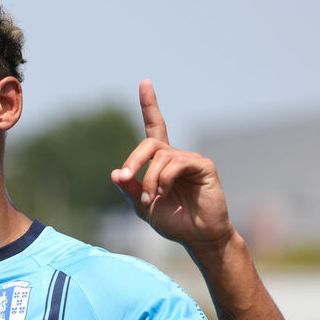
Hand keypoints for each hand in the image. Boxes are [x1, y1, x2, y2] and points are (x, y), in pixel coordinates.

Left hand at [110, 80, 233, 252]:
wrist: (197, 236)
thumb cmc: (173, 220)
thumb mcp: (142, 206)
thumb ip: (129, 189)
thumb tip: (116, 173)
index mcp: (162, 162)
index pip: (155, 127)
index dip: (150, 105)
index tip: (144, 82)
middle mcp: (176, 156)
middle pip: (149, 143)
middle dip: (134, 161)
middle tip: (127, 179)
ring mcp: (191, 160)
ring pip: (160, 156)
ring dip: (149, 179)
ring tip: (150, 198)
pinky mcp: (204, 166)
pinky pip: (177, 163)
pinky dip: (164, 178)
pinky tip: (164, 192)